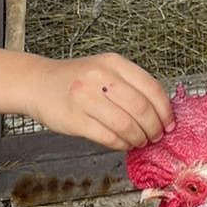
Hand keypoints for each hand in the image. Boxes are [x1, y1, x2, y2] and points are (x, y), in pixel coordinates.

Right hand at [28, 53, 174, 149]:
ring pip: (126, 125)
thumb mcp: (104, 70)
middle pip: (141, 109)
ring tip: (139, 140)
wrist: (37, 83)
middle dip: (154, 128)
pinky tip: (122, 143)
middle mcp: (99, 77)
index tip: (169, 123)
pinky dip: (120, 144)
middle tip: (155, 136)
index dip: (165, 110)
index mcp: (113, 63)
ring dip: (138, 138)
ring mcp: (85, 98)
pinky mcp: (75, 119)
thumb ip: (130, 85)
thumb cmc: (75, 79)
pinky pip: (108, 137)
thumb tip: (160, 113)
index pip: (151, 88)